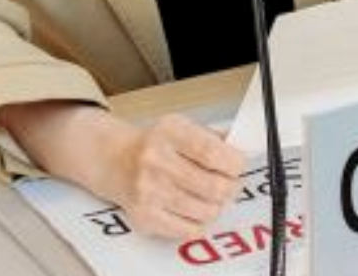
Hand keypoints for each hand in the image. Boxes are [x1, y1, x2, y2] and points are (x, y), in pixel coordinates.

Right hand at [98, 112, 245, 239]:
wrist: (116, 160)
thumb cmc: (154, 145)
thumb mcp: (180, 128)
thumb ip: (212, 137)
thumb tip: (241, 150)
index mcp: (168, 132)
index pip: (211, 152)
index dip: (234, 163)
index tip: (238, 165)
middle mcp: (155, 160)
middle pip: (213, 186)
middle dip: (230, 187)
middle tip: (230, 184)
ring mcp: (149, 191)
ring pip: (205, 211)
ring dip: (216, 206)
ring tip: (211, 197)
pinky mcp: (145, 216)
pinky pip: (189, 229)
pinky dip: (199, 222)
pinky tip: (195, 210)